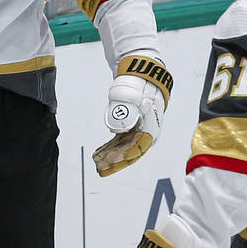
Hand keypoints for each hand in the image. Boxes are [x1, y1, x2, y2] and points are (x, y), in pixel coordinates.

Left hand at [93, 54, 172, 176]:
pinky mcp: (130, 129)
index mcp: (150, 129)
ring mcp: (138, 132)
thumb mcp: (132, 100)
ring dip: (109, 156)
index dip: (124, 157)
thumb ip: (125, 114)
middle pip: (129, 153)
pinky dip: (109, 148)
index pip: (138, 149)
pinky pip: (120, 142)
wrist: (143, 79)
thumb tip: (116, 130)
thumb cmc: (139, 89)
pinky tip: (98, 153)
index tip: (110, 162)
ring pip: (123, 149)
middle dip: (114, 162)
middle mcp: (146, 134)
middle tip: (99, 169)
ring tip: (96, 162)